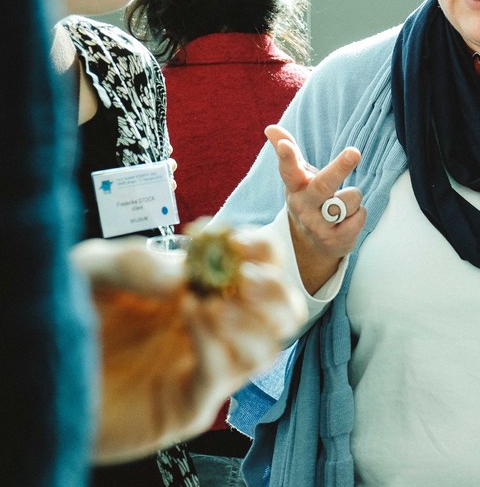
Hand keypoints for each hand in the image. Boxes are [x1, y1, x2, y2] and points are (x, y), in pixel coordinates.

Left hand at [71, 233, 305, 463]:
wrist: (32, 376)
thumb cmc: (62, 321)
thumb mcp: (91, 271)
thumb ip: (134, 261)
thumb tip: (184, 273)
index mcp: (202, 292)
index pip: (261, 270)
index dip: (259, 250)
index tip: (230, 237)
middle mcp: (212, 331)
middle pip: (283, 312)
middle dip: (273, 288)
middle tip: (242, 273)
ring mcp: (204, 369)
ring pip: (268, 348)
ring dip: (250, 319)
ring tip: (208, 302)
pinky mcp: (188, 407)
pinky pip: (224, 376)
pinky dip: (216, 342)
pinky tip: (189, 317)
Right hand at [264, 124, 363, 292]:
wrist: (312, 245)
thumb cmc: (309, 201)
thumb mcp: (298, 179)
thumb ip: (290, 154)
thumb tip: (270, 127)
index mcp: (295, 188)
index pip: (289, 171)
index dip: (286, 158)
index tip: (285, 146)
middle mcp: (304, 207)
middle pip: (324, 185)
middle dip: (340, 168)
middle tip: (354, 152)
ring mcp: (319, 225)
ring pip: (351, 197)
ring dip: (353, 198)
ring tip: (340, 206)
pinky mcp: (336, 240)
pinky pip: (360, 215)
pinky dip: (359, 214)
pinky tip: (346, 221)